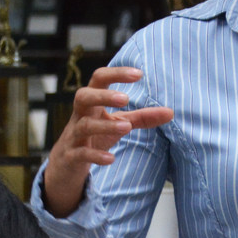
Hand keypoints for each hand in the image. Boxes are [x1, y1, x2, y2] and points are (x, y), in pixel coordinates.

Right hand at [42, 67, 172, 217]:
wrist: (67, 163)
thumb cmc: (95, 136)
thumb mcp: (118, 123)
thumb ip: (142, 117)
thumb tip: (170, 112)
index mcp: (92, 102)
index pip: (99, 79)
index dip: (117, 74)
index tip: (139, 74)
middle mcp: (80, 115)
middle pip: (83, 96)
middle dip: (103, 96)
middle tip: (126, 99)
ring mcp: (74, 135)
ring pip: (84, 126)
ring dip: (104, 126)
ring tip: (126, 127)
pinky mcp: (71, 156)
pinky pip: (81, 154)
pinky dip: (95, 155)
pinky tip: (111, 159)